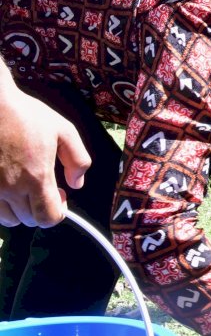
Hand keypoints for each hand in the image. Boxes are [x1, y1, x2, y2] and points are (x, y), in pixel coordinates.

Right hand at [0, 89, 90, 226]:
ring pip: (7, 219)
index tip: (60, 194)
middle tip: (43, 188)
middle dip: (41, 209)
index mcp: (36, 177)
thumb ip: (78, 160)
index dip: (59, 212)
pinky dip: (1, 204)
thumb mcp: (63, 131)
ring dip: (19, 210)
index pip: (48, 218)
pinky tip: (6, 185)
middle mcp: (10, 188)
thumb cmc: (26, 114)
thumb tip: (76, 184)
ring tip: (23, 188)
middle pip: (29, 220)